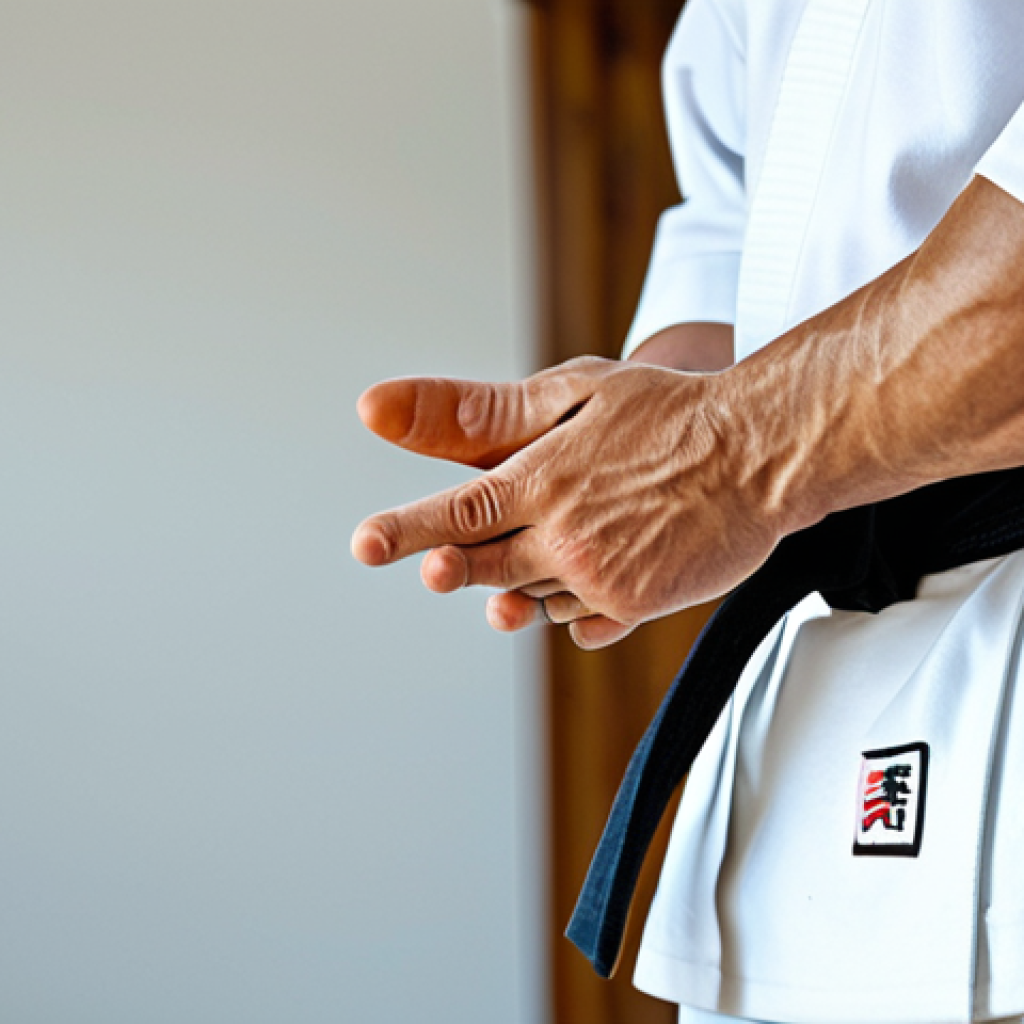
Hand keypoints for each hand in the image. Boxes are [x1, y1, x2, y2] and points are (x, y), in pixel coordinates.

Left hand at [351, 356, 783, 648]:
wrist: (762, 453)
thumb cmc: (671, 413)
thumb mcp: (575, 390)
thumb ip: (485, 412)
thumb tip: (388, 408)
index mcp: (543, 480)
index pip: (458, 511)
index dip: (406, 530)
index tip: (366, 545)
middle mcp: (564, 536)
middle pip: (483, 565)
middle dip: (451, 567)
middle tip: (429, 566)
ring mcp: (600, 578)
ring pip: (531, 595)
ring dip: (522, 581)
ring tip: (542, 553)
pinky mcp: (635, 605)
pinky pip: (579, 623)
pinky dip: (572, 606)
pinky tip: (587, 576)